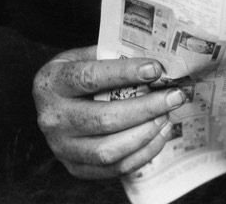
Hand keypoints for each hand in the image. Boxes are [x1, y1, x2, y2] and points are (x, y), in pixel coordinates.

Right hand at [33, 45, 185, 178]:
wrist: (51, 103)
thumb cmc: (76, 74)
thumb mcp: (84, 56)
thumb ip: (113, 57)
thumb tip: (155, 63)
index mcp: (52, 83)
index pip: (90, 78)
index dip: (124, 73)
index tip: (155, 69)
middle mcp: (53, 118)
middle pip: (104, 119)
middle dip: (146, 108)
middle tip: (174, 96)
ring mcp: (61, 147)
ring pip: (109, 150)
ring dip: (146, 133)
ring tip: (167, 116)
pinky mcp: (74, 167)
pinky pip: (114, 168)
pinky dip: (142, 153)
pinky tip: (159, 134)